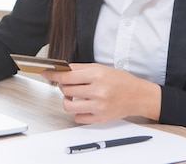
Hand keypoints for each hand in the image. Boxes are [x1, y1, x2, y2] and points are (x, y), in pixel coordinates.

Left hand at [41, 63, 160, 123]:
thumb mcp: (102, 68)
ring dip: (67, 100)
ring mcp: (98, 106)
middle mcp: (97, 91)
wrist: (138, 96)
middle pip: (66, 90)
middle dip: (63, 86)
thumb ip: (81, 69)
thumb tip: (64, 69)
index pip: (67, 76)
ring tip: (73, 96)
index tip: (46, 74)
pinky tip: (83, 105)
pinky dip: (77, 111)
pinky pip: (78, 117)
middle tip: (68, 85)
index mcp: (97, 75)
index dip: (54, 75)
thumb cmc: (121, 81)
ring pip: (68, 105)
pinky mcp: (100, 118)